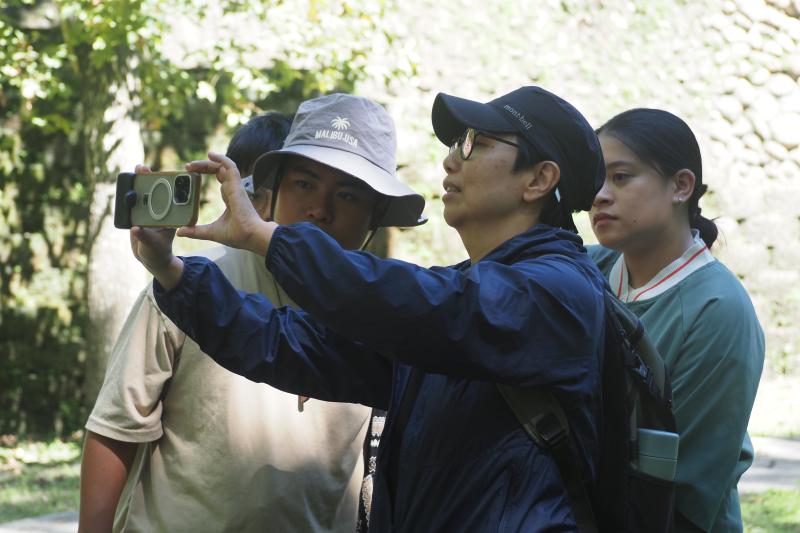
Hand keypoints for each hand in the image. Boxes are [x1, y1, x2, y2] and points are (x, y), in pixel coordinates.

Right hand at [128, 164, 183, 288]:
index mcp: (168, 216)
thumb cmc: (158, 251)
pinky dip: (127, 196)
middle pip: (153, 192)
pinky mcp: (136, 215)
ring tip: (135, 170)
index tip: (164, 175)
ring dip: (136, 183)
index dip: (166, 185)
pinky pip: (130, 204)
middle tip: (142, 168)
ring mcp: (147, 212)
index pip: (168, 198)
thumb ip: (145, 237)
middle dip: (147, 179)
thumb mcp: (153, 244)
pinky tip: (124, 185)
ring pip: (141, 196)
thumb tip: (136, 228)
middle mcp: (159, 212)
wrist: (150, 257)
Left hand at [183, 152, 276, 254]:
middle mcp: (233, 191)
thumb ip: (196, 231)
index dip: (207, 174)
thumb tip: (180, 232)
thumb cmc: (238, 235)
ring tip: (192, 163)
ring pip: (223, 167)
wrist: (250, 236)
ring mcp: (236, 187)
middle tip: (187, 167)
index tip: (192, 174)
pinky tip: (210, 154)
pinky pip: (230, 166)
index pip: (220, 181)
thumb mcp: (211, 231)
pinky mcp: (236, 185)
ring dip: (208, 162)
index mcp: (230, 199)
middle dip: (204, 166)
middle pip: (219, 171)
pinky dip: (222, 158)